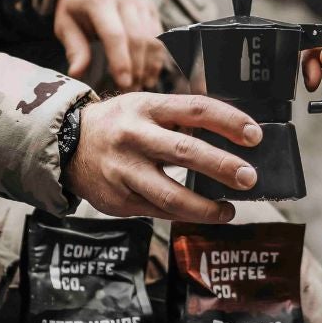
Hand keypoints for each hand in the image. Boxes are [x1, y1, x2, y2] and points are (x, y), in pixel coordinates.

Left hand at [53, 0, 165, 92]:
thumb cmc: (76, 6)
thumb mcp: (66, 23)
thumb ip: (75, 48)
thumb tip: (76, 74)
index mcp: (99, 1)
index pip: (115, 34)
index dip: (121, 61)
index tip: (123, 84)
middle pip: (138, 38)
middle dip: (136, 68)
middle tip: (130, 90)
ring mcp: (141, 2)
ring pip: (152, 38)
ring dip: (148, 65)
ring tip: (140, 86)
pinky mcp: (151, 8)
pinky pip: (159, 35)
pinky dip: (156, 57)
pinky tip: (149, 75)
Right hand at [65, 93, 260, 221]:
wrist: (67, 146)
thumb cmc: (119, 124)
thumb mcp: (144, 107)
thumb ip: (180, 118)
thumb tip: (232, 134)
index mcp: (146, 107)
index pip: (195, 109)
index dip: (229, 121)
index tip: (255, 135)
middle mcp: (134, 137)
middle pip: (185, 152)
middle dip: (223, 167)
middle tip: (249, 178)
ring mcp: (124, 171)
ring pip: (172, 196)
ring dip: (206, 208)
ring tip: (229, 211)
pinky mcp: (119, 200)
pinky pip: (159, 212)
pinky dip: (185, 215)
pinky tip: (202, 214)